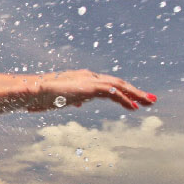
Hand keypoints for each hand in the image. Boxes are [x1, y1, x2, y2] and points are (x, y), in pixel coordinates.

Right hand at [26, 70, 156, 111]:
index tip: (134, 101)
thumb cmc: (42, 95)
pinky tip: (134, 107)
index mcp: (83, 78)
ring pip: (120, 86)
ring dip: (136, 94)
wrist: (33, 91)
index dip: (123, 91)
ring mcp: (90, 80)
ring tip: (150, 102)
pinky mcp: (90, 87)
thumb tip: (77, 103)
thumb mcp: (60, 99)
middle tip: (150, 99)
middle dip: (135, 91)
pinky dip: (125, 99)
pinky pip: (113, 93)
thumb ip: (71, 99)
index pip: (108, 84)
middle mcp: (89, 76)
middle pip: (118, 83)